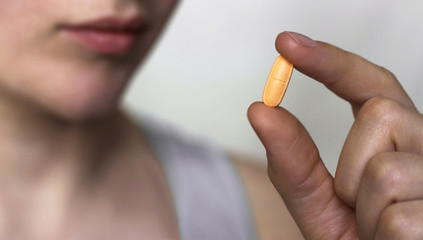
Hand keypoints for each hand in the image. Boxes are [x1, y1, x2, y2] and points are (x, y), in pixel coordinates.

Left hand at [248, 31, 422, 238]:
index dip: (331, 62)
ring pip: (383, 169)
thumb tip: (260, 110)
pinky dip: (382, 237)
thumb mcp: (320, 202)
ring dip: (365, 209)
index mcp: (397, 141)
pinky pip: (396, 217)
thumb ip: (294, 161)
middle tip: (362, 206)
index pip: (371, 86)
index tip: (287, 45)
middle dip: (352, 168)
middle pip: (381, 113)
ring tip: (381, 229)